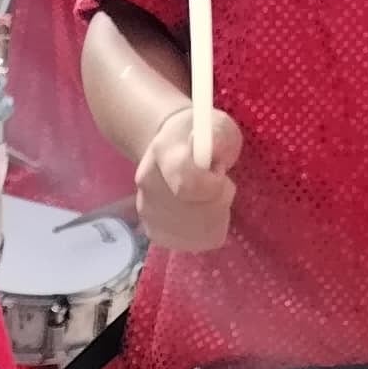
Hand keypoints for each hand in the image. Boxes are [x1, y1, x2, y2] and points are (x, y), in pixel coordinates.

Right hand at [133, 100, 241, 254]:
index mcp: (163, 153)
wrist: (173, 150)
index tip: (220, 172)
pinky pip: (197, 243)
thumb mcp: (217, 125)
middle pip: (194, 214)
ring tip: (209, 196)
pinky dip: (210, 230)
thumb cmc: (201, 139)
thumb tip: (215, 154)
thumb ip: (219, 136)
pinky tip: (204, 212)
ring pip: (198, 233)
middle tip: (217, 183)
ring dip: (216, 216)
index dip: (213, 186)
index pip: (186, 185)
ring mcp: (148, 213)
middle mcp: (147, 186)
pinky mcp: (156, 234)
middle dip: (219, 200)